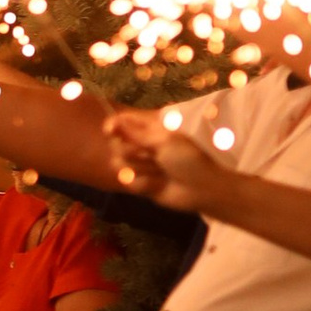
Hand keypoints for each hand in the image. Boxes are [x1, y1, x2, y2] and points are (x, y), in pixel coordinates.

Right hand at [102, 106, 234, 210]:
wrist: (201, 189)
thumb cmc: (187, 159)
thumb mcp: (164, 141)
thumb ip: (136, 133)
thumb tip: (114, 122)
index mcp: (151, 130)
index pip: (123, 122)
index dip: (113, 125)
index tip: (110, 131)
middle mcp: (144, 146)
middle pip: (117, 144)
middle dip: (132, 152)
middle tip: (152, 156)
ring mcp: (141, 166)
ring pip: (119, 164)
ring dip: (140, 169)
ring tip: (159, 172)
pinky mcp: (141, 184)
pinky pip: (129, 182)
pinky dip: (144, 183)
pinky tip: (158, 185)